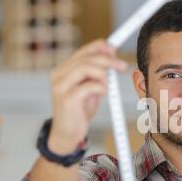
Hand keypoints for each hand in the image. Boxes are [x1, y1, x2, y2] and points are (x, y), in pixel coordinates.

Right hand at [48, 39, 127, 153]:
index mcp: (64, 69)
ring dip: (103, 74)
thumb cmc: (80, 110)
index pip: (83, 51)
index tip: (115, 48)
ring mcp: (60, 87)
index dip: (100, 46)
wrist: (67, 133)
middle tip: (122, 66)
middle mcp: (59, 75)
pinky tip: (104, 94)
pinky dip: (101, 88)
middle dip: (108, 60)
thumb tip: (111, 53)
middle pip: (86, 58)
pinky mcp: (66, 100)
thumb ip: (98, 72)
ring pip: (85, 68)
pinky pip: (88, 86)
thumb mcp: (90, 87)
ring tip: (108, 86)